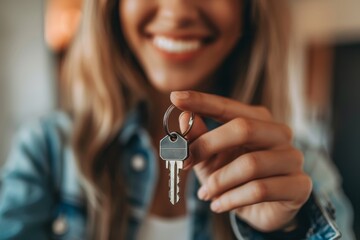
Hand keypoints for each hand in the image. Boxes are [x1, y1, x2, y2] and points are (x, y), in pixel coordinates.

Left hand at [170, 90, 311, 232]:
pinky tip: (218, 205)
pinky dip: (232, 199)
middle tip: (184, 162)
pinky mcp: (299, 185)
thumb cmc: (233, 179)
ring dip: (219, 181)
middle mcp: (279, 133)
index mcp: (258, 120)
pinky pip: (260, 190)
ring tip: (205, 194)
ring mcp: (292, 158)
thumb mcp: (209, 160)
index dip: (202, 101)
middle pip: (244, 128)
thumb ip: (198, 139)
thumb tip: (183, 117)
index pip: (228, 106)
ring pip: (251, 164)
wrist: (261, 210)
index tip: (175, 97)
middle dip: (208, 145)